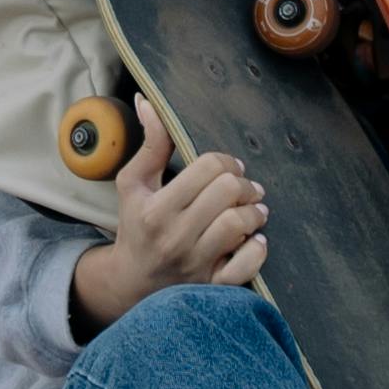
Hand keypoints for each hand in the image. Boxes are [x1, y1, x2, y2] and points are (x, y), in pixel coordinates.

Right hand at [68, 109, 268, 331]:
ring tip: (253, 209)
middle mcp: (175, 238)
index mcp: (155, 210)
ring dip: (255, 211)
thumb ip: (149, 144)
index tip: (229, 167)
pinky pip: (247, 265)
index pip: (206, 168)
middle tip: (243, 186)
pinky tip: (254, 240)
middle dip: (243, 184)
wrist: (132, 284)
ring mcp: (195, 265)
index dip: (225, 161)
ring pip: (240, 224)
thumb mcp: (133, 184)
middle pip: (228, 192)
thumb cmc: (136, 226)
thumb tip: (148, 101)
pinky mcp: (211, 286)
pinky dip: (257, 248)